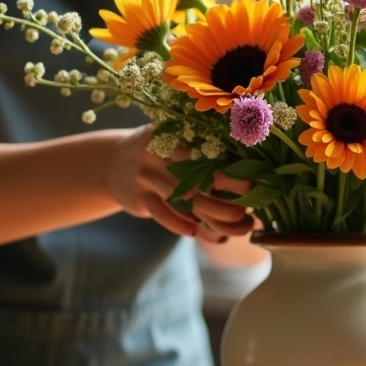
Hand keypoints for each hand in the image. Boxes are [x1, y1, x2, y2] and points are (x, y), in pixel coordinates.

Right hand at [107, 126, 255, 240]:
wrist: (111, 163)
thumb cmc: (157, 153)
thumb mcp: (173, 139)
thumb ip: (201, 150)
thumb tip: (246, 172)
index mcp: (174, 133)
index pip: (207, 152)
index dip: (231, 169)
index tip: (254, 183)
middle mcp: (159, 152)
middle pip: (199, 177)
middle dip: (227, 196)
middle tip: (248, 214)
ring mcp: (146, 175)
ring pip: (183, 199)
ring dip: (212, 215)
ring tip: (234, 227)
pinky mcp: (137, 197)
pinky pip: (161, 213)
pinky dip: (179, 224)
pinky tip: (196, 231)